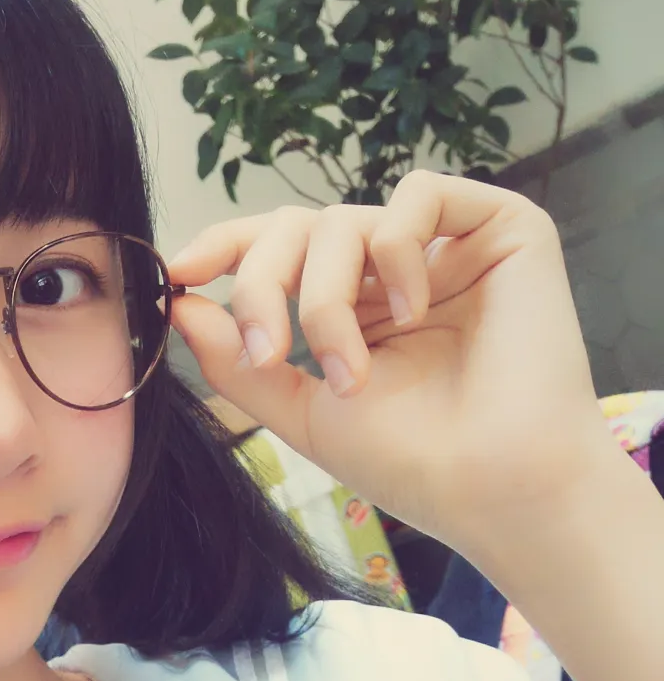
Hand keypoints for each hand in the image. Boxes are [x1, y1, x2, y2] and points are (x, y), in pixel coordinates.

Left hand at [166, 171, 613, 559]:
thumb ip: (238, 361)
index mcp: (356, 310)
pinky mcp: (502, 228)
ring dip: (326, 296)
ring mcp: (447, 250)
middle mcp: (398, 272)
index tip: (179, 272)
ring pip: (347, 218)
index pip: (281, 252)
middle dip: (265, 283)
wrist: (493, 487)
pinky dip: (397, 249)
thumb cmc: (412, 462)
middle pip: (301, 228)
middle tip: (266, 352)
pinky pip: (421, 193)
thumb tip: (179, 304)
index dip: (226, 248)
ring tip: (350, 371)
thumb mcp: (302, 412)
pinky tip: (412, 312)